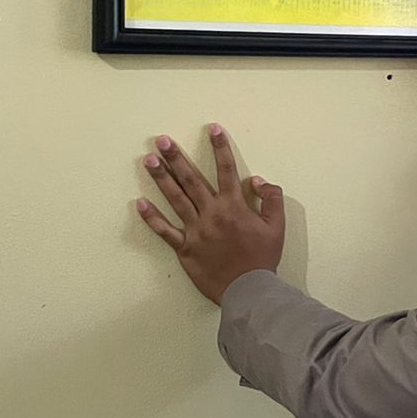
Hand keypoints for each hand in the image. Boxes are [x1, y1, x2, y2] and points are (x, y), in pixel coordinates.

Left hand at [136, 125, 285, 304]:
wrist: (248, 289)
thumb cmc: (263, 257)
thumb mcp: (277, 226)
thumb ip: (271, 199)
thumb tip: (257, 180)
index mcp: (234, 206)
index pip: (227, 170)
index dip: (220, 147)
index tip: (212, 128)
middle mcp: (212, 213)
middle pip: (191, 179)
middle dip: (176, 157)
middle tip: (162, 140)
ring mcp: (195, 230)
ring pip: (175, 199)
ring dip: (161, 178)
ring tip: (148, 160)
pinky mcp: (184, 248)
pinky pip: (164, 231)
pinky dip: (151, 218)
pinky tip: (139, 203)